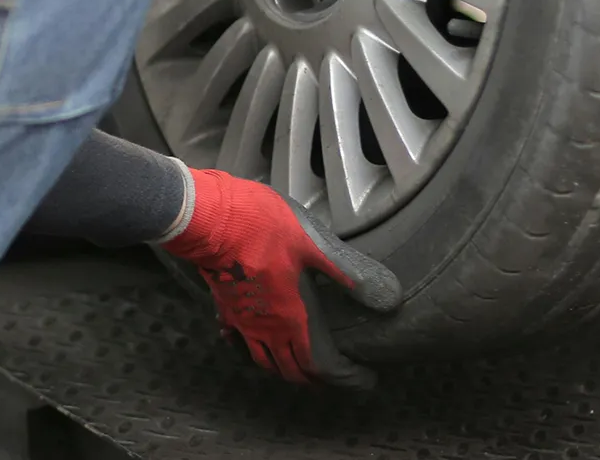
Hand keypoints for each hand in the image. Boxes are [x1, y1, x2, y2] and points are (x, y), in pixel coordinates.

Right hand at [160, 169, 401, 387]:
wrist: (210, 219)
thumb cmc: (262, 228)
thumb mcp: (314, 244)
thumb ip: (349, 272)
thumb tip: (389, 298)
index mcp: (294, 319)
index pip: (322, 366)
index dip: (346, 378)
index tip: (365, 379)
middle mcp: (268, 329)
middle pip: (292, 370)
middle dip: (316, 379)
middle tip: (336, 376)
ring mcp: (243, 322)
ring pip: (264, 360)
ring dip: (285, 368)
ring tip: (299, 365)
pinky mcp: (225, 307)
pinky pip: (239, 341)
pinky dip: (251, 348)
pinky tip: (254, 338)